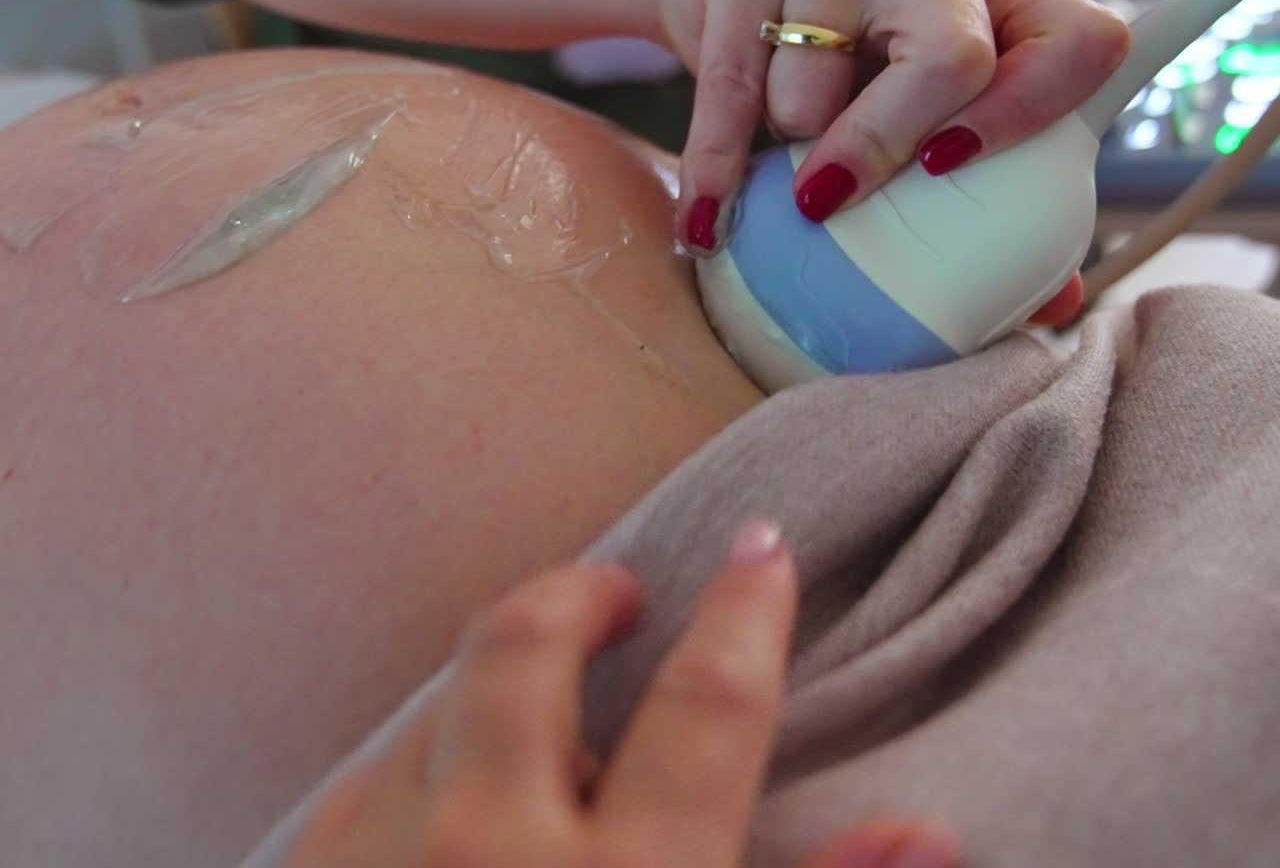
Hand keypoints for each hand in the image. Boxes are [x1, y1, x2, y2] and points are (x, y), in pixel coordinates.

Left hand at [264, 522, 959, 867]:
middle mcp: (489, 856)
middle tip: (621, 591)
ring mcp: (383, 866)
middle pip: (528, 646)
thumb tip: (931, 835)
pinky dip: (426, 758)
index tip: (765, 545)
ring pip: (442, 698)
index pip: (706, 711)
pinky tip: (453, 793)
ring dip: (499, 675)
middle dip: (583, 592)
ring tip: (547, 693)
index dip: (748, 612)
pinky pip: (371, 775)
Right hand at [660, 0, 1128, 259]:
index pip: (1078, 40)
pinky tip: (708, 219)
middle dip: (882, 146)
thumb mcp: (909, 103)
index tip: (952, 165)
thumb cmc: (836, 60)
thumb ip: (984, 187)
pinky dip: (718, 168)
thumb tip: (1053, 305)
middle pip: (951, 62)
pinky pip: (734, 85)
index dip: (1037, 113)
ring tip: (774, 138)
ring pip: (817, 80)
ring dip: (787, 136)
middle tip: (831, 198)